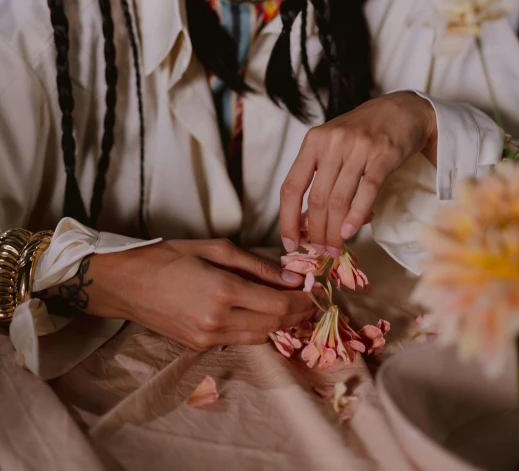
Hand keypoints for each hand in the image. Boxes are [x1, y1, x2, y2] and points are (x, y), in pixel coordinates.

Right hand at [65, 239, 315, 350]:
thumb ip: (257, 265)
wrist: (126, 283)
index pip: (279, 305)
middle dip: (297, 313)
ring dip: (280, 323)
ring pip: (260, 337)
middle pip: (274, 325)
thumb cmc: (168, 256)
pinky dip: (257, 328)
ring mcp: (208, 337)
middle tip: (310, 298)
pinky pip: (240, 339)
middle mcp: (219, 320)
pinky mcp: (199, 346)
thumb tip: (290, 277)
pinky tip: (261, 312)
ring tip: (290, 305)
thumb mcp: (215, 248)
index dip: (303, 300)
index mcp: (224, 290)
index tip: (317, 289)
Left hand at [280, 91, 436, 255]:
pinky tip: (351, 232)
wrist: (402, 110)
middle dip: (317, 232)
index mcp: (313, 141)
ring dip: (336, 231)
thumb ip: (320, 176)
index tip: (289, 242)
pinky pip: (366, 192)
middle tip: (321, 251)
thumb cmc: (363, 133)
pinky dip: (357, 216)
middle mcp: (332, 142)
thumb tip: (307, 222)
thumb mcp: (333, 145)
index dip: (287, 219)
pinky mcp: (383, 155)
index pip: (292, 186)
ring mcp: (358, 147)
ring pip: (339, 200)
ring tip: (336, 247)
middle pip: (317, 199)